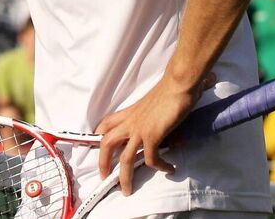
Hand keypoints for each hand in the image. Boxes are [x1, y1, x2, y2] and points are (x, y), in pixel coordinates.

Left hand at [94, 72, 214, 193]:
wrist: (177, 84)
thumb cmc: (168, 89)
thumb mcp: (151, 105)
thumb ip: (150, 118)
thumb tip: (160, 130)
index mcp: (128, 113)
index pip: (106, 124)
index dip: (98, 136)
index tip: (97, 147)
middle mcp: (130, 122)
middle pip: (106, 144)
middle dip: (102, 162)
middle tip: (104, 176)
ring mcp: (139, 130)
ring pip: (124, 159)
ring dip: (125, 177)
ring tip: (127, 190)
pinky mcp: (152, 136)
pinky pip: (151, 159)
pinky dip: (160, 167)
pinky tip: (168, 169)